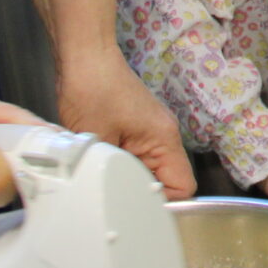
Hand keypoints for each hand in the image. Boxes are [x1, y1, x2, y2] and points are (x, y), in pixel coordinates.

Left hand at [57, 48, 193, 199]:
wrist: (84, 58)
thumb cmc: (93, 92)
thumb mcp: (99, 141)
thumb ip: (113, 174)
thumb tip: (115, 197)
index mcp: (164, 139)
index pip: (184, 185)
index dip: (165, 202)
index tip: (138, 210)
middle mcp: (165, 135)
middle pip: (167, 179)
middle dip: (142, 192)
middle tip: (115, 199)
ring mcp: (151, 130)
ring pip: (150, 170)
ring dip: (130, 178)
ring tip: (105, 181)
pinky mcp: (136, 127)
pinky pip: (137, 157)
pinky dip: (123, 166)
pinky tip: (102, 165)